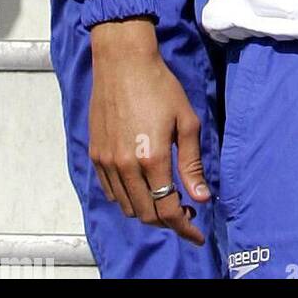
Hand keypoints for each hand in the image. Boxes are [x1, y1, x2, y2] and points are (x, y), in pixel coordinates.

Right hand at [88, 18, 209, 244]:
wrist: (123, 63)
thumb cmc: (160, 86)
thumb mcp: (186, 121)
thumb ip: (191, 163)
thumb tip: (202, 197)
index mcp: (152, 158)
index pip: (168, 209)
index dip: (185, 228)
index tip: (198, 234)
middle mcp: (125, 166)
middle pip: (147, 214)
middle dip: (169, 221)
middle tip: (186, 214)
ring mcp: (107, 162)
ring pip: (127, 207)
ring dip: (148, 212)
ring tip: (166, 201)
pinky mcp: (95, 155)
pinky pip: (111, 192)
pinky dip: (128, 199)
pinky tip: (143, 188)